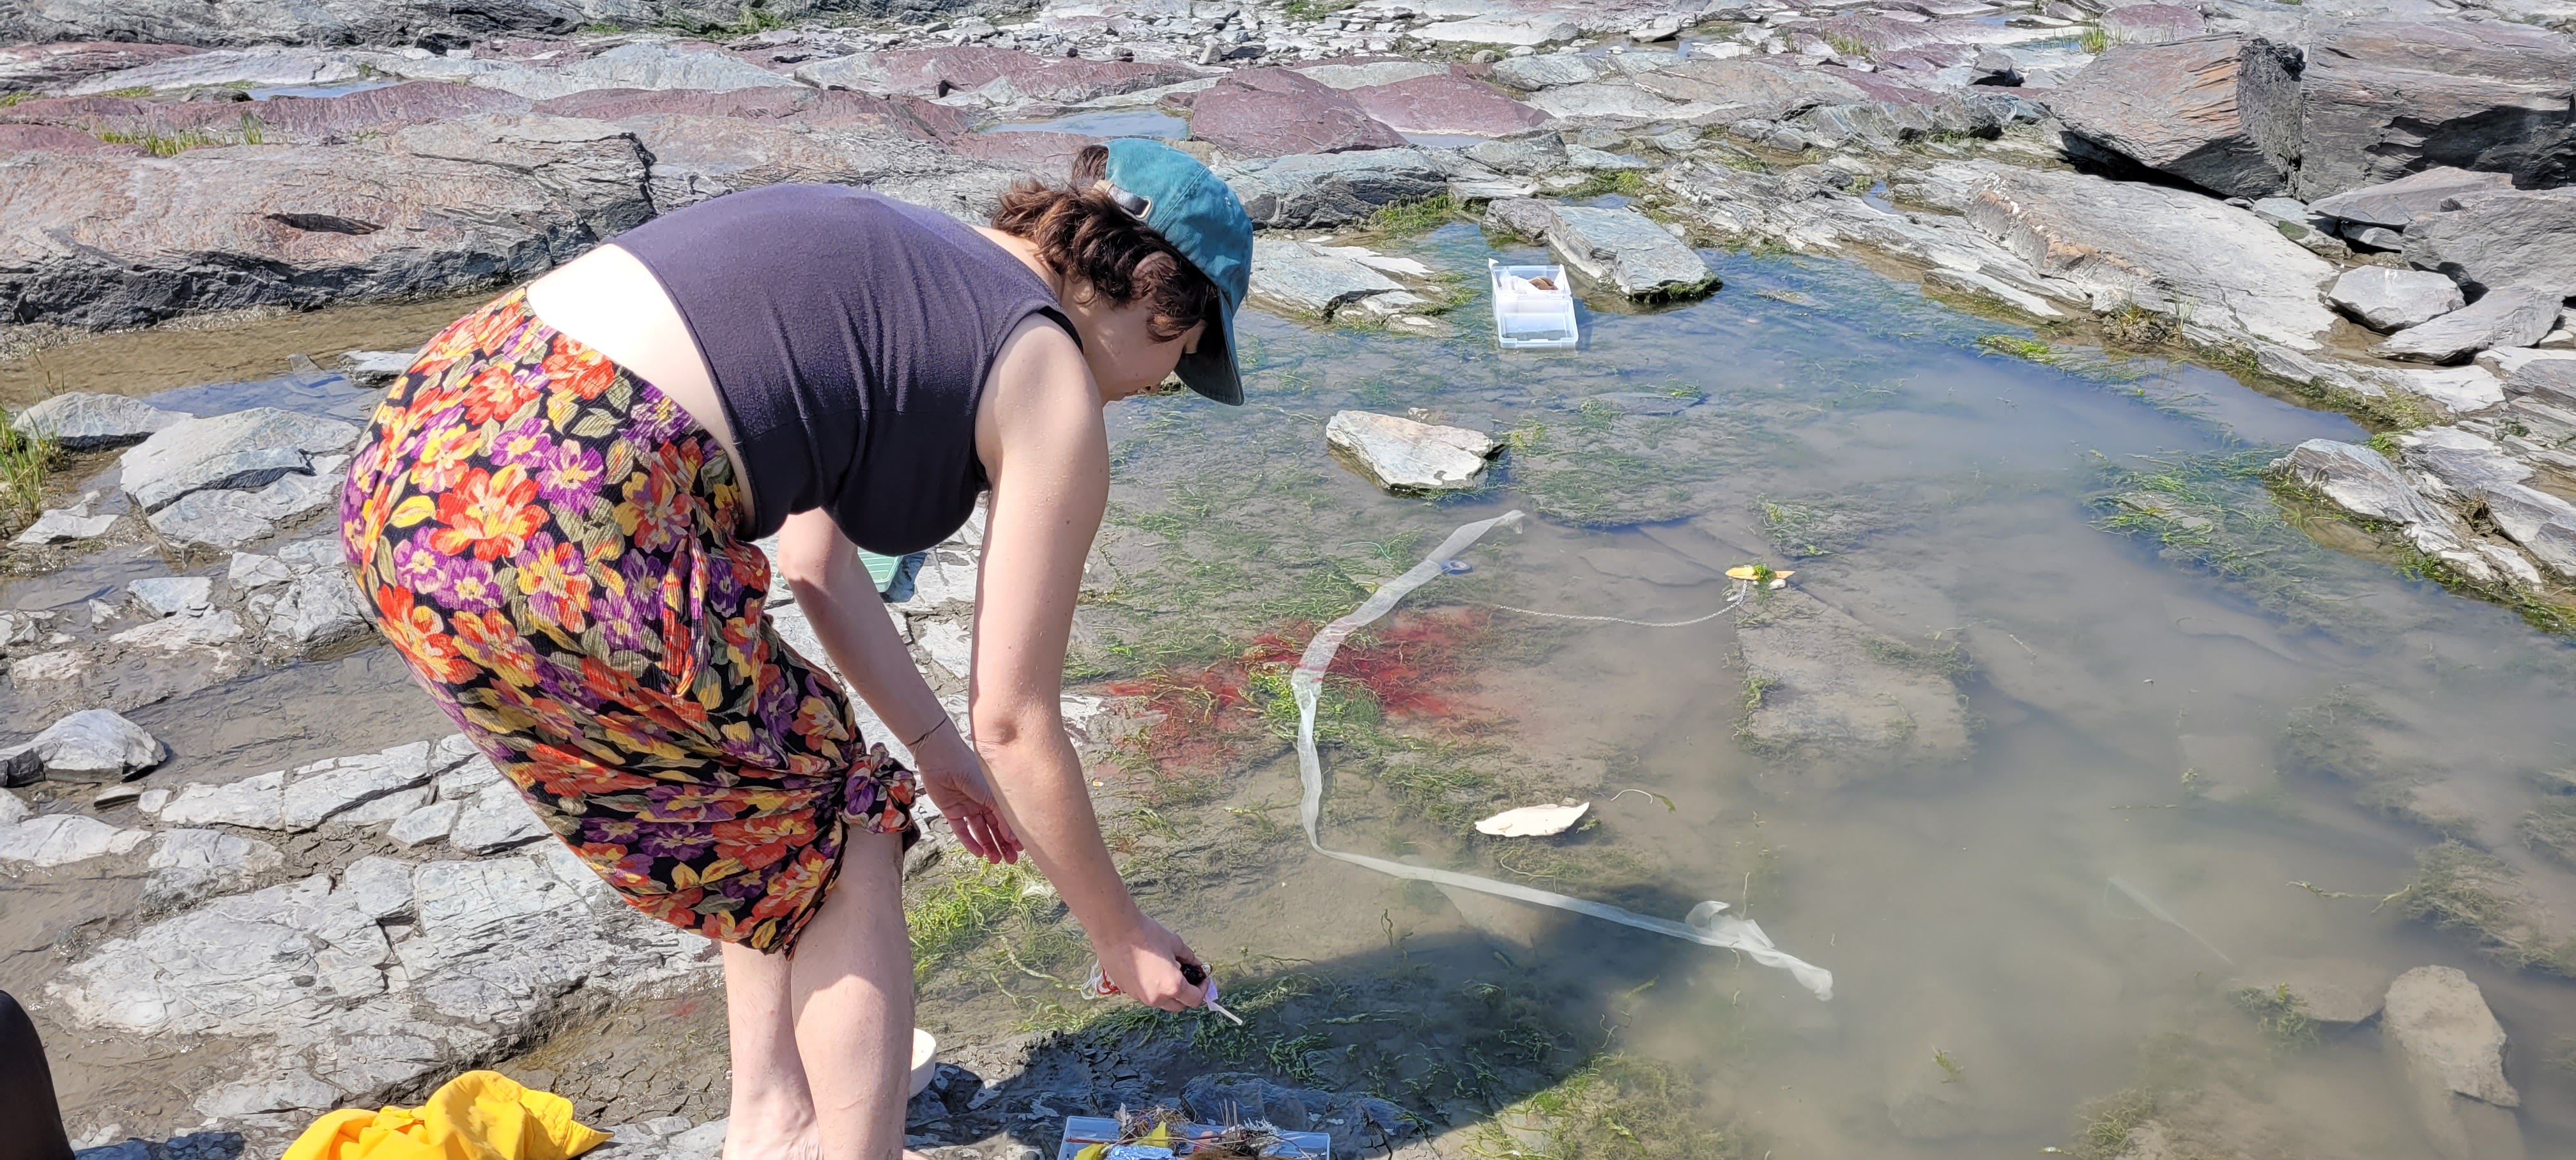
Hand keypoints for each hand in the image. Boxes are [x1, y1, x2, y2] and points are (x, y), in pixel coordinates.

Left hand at [911, 722, 1021, 863]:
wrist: (942, 760)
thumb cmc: (970, 770)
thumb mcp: (992, 795)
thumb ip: (1002, 817)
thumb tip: (1013, 837)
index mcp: (995, 795)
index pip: (1007, 818)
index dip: (1014, 834)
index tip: (1021, 848)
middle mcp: (982, 801)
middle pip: (995, 827)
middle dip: (1003, 844)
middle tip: (1010, 860)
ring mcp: (967, 807)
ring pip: (980, 831)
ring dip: (988, 845)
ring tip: (995, 860)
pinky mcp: (952, 811)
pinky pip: (962, 830)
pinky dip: (970, 842)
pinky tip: (978, 853)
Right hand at [1098, 913, 1205, 1011]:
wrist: (1115, 931)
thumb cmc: (1146, 934)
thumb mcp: (1174, 943)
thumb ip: (1189, 957)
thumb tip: (1196, 963)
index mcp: (1172, 986)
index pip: (1195, 1000)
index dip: (1203, 990)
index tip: (1202, 980)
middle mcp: (1156, 997)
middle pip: (1178, 1006)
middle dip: (1186, 995)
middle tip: (1188, 979)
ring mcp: (1139, 996)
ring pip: (1160, 1001)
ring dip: (1167, 992)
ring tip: (1166, 971)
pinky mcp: (1126, 990)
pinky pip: (1144, 994)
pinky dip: (1151, 987)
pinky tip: (1148, 969)